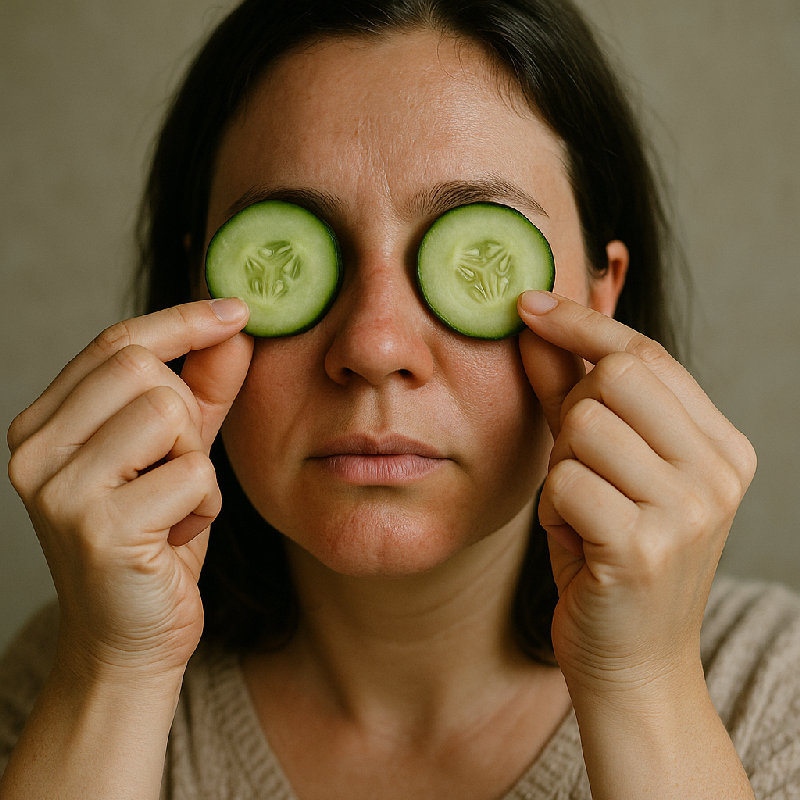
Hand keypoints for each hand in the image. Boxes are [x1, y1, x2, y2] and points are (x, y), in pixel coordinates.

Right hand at [7, 299, 251, 679]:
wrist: (130, 640)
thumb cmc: (155, 540)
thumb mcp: (179, 453)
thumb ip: (203, 390)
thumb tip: (235, 329)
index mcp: (45, 424)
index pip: (116, 342)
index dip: (184, 320)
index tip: (238, 310)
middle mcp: (34, 450)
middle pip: (144, 371)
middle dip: (188, 417)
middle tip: (179, 470)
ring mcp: (58, 490)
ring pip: (169, 415)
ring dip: (197, 463)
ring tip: (175, 505)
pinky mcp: (97, 528)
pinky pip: (192, 474)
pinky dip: (205, 504)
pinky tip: (177, 535)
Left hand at [517, 291, 756, 699]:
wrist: (632, 663)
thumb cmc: (611, 556)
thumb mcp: (597, 466)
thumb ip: (567, 393)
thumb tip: (532, 325)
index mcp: (721, 445)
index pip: (647, 354)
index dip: (583, 324)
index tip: (530, 303)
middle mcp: (718, 472)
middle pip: (617, 376)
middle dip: (573, 410)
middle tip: (575, 462)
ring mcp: (690, 511)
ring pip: (584, 427)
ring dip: (560, 468)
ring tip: (578, 511)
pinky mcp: (645, 548)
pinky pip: (565, 482)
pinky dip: (552, 508)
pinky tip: (574, 541)